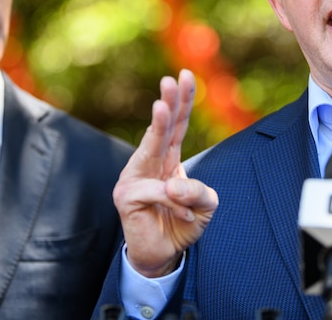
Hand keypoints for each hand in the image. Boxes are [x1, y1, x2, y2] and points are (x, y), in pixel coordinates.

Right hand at [113, 69, 218, 277]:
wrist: (161, 256)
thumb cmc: (181, 225)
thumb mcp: (205, 206)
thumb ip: (200, 192)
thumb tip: (173, 185)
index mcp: (167, 158)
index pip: (177, 125)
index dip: (182, 100)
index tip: (186, 75)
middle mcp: (149, 162)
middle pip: (161, 127)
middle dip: (167, 101)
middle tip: (170, 79)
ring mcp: (134, 177)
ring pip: (152, 148)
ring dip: (158, 125)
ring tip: (162, 106)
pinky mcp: (126, 196)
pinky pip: (159, 192)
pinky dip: (178, 205)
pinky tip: (186, 218)